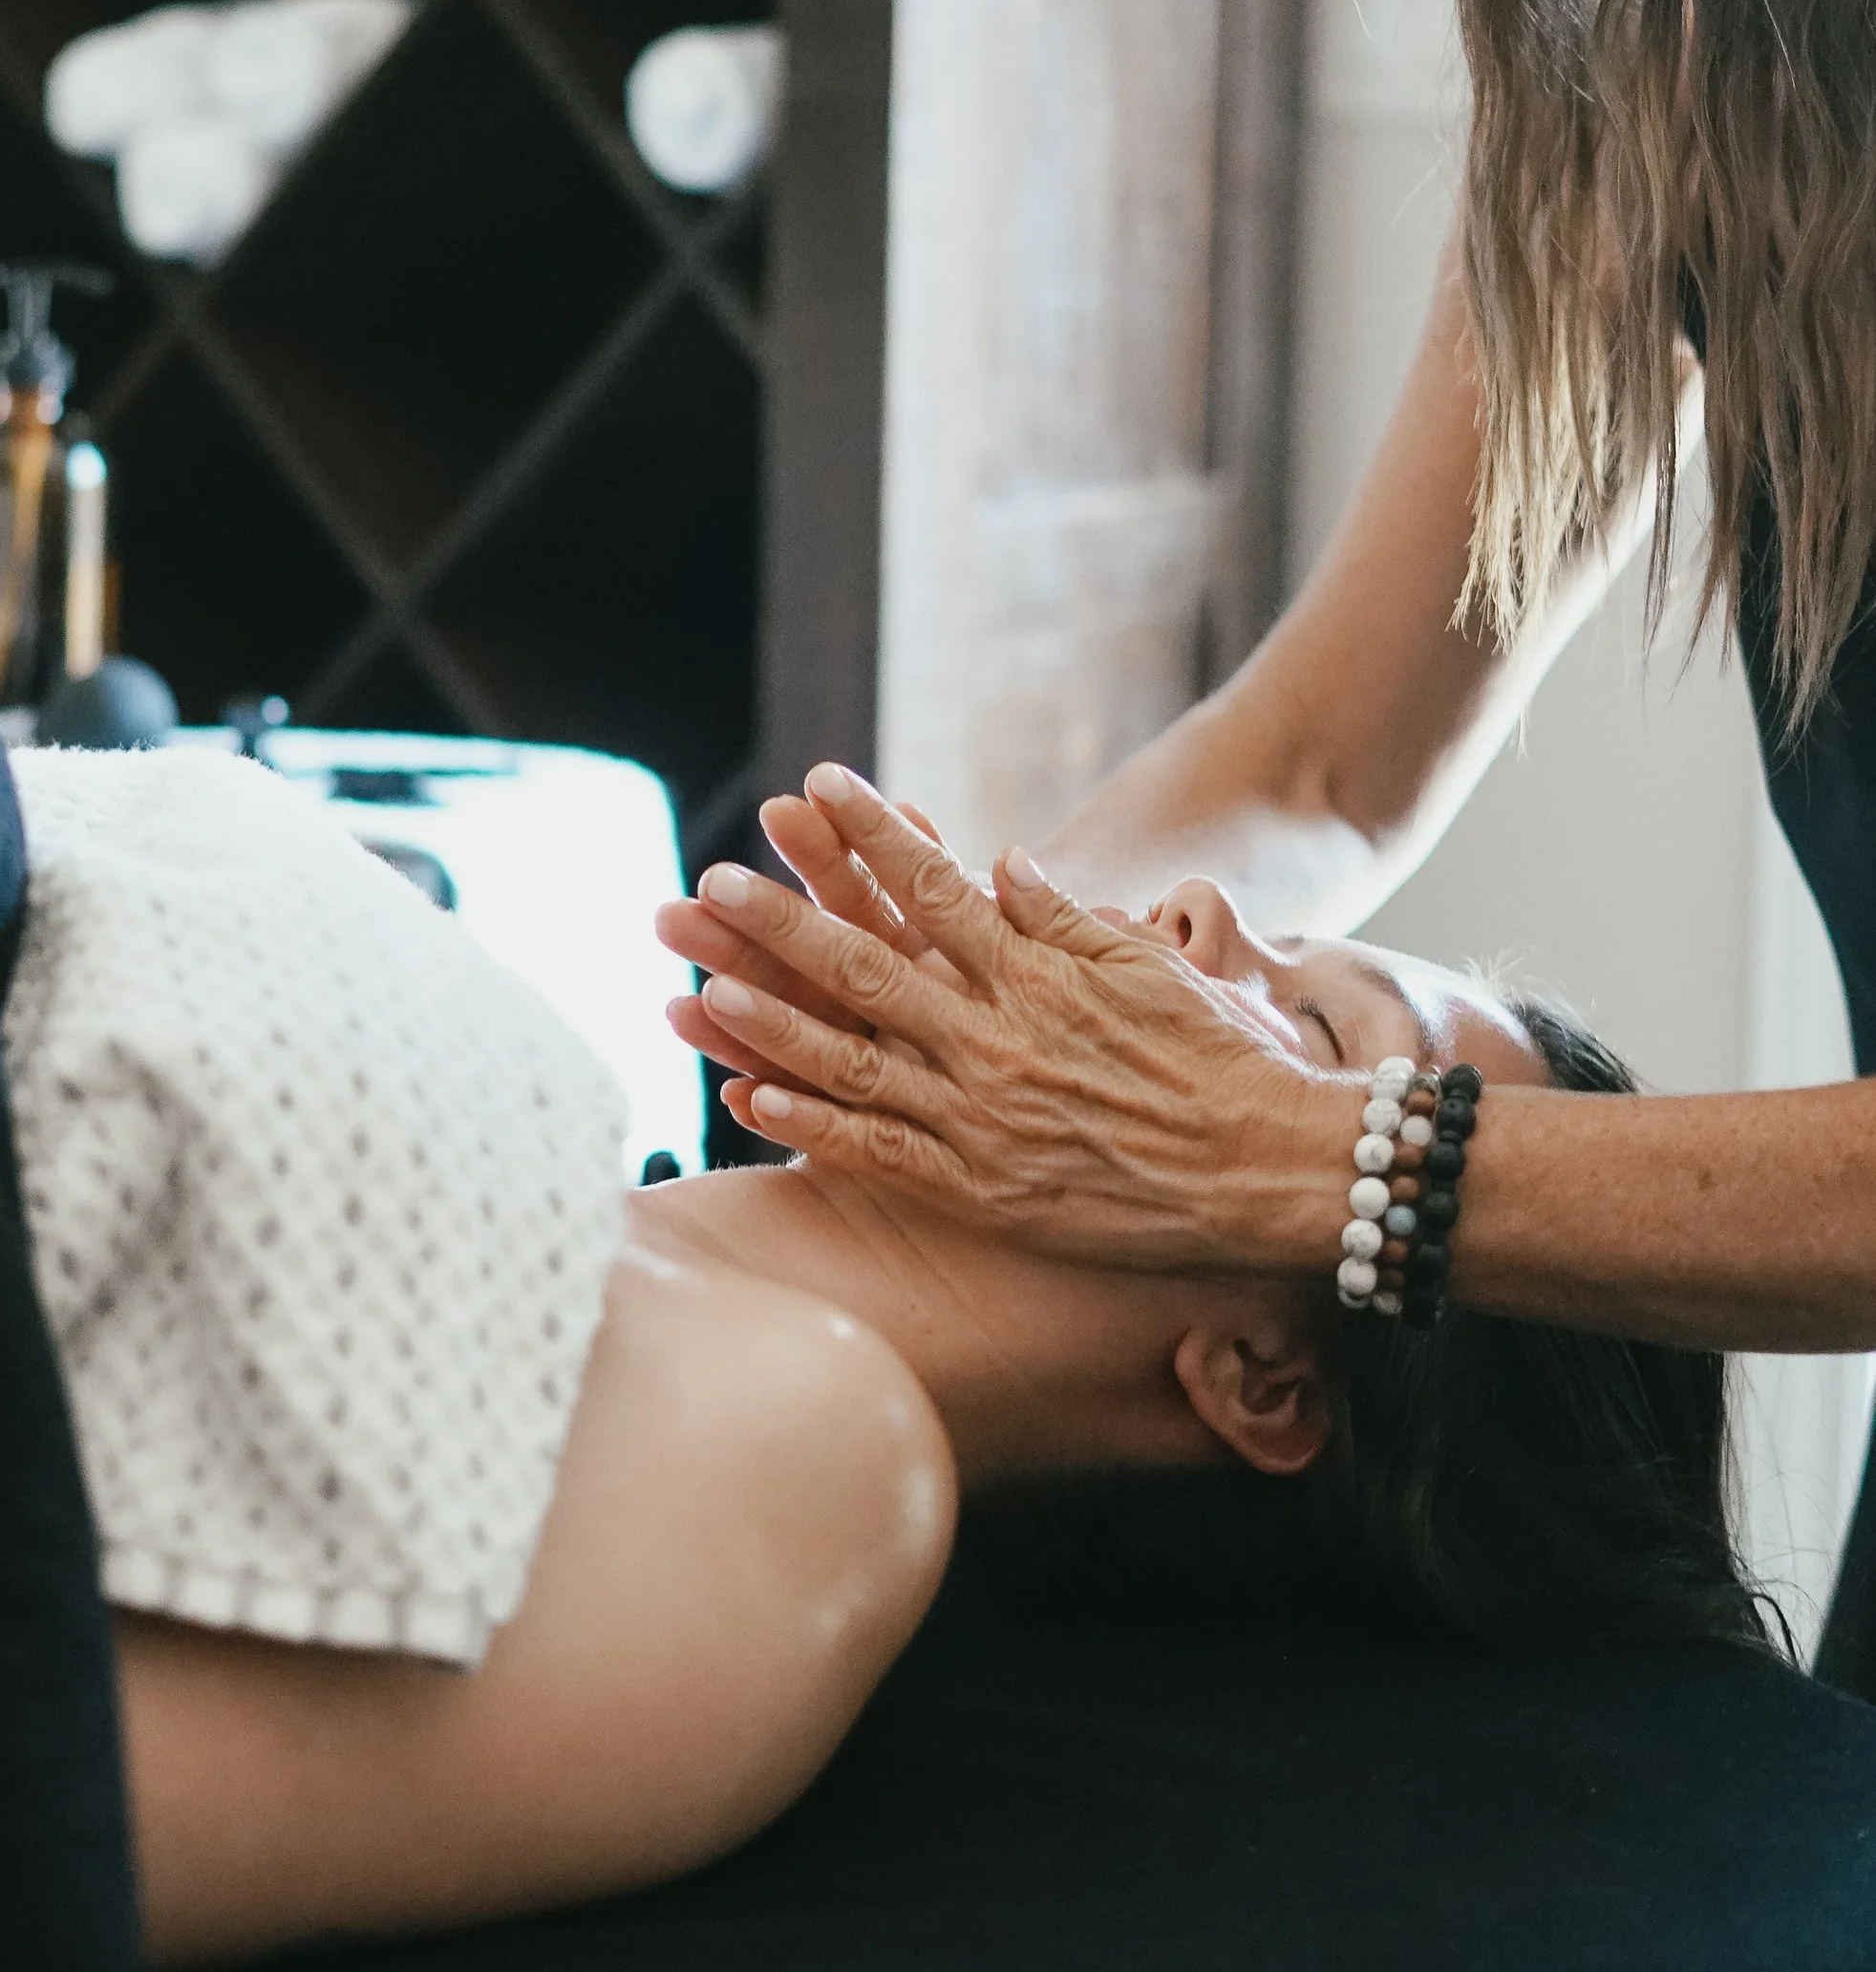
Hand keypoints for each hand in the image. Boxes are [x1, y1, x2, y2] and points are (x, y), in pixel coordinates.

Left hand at [661, 764, 1352, 1274]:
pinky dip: (807, 1126)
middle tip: (712, 883)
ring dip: (770, 1020)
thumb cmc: (1222, 1061)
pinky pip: (876, 1154)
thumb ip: (1062, 917)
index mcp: (1036, 973)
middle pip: (865, 965)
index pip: (934, 887)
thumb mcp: (1149, 965)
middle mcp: (996, 1038)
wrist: (1272, 1171)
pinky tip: (747, 1099)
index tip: (817, 782)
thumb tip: (995, 861)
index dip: (869, 834)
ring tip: (699, 984)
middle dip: (782, 920)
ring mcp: (981, 1117)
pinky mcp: (981, 1189)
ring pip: (850, 1058)